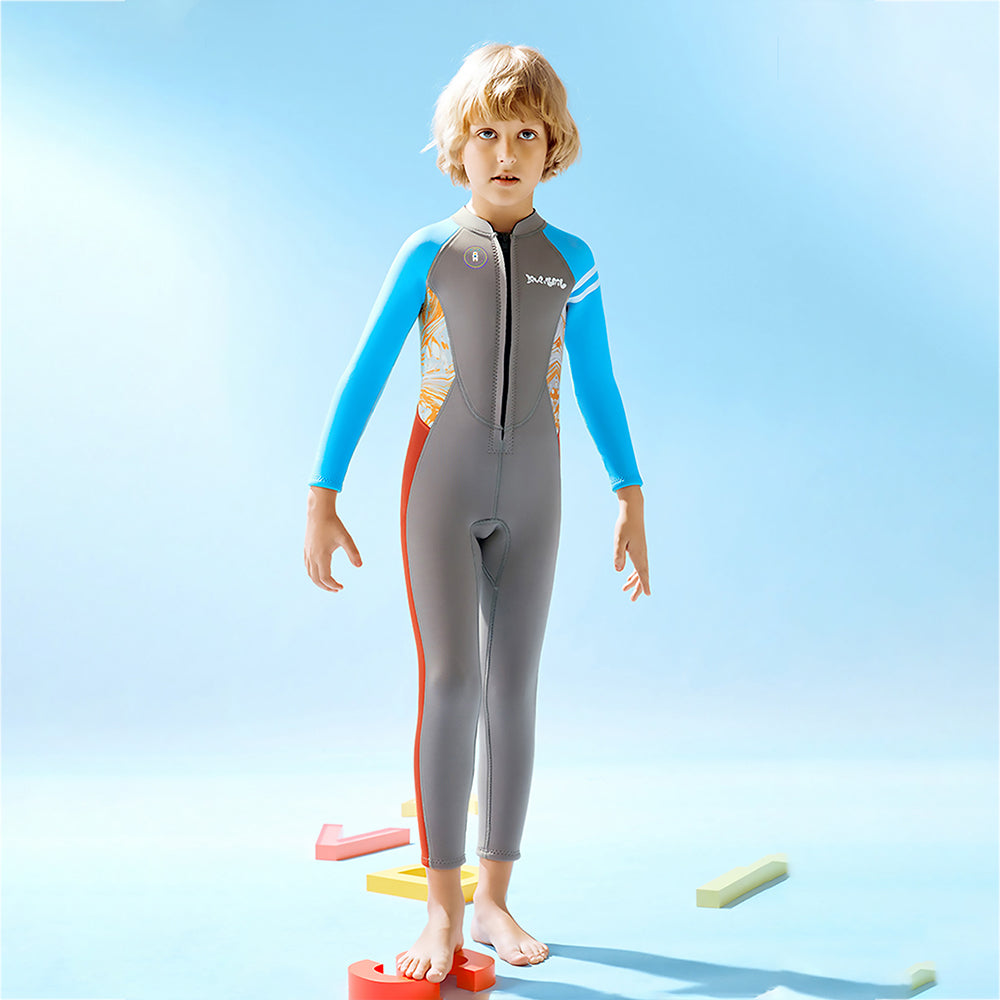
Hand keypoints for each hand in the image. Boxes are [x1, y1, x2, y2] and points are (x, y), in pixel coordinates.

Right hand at [304, 491, 361, 591]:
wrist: (318, 512)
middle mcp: (312, 556)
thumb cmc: (334, 524)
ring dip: (319, 581)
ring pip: (310, 574)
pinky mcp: (306, 549)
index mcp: (321, 556)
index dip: (333, 585)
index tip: (342, 587)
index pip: (325, 578)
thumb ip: (353, 552)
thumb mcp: (346, 538)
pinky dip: (313, 573)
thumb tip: (360, 566)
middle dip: (326, 587)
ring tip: (330, 584)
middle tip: (337, 589)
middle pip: (315, 579)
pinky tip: (321, 572)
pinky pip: (307, 566)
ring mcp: (307, 553)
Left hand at [613, 485, 649, 601]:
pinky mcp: (639, 548)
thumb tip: (618, 570)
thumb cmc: (625, 525)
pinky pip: (638, 564)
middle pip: (642, 575)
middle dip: (638, 588)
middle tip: (632, 600)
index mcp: (638, 554)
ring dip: (634, 581)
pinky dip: (634, 573)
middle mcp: (642, 554)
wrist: (633, 511)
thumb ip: (618, 555)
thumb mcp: (618, 540)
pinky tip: (628, 577)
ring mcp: (641, 551)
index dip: (644, 584)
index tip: (647, 594)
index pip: (642, 572)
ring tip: (625, 590)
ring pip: (640, 570)